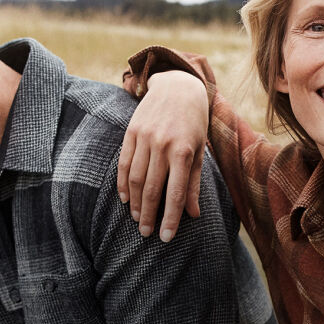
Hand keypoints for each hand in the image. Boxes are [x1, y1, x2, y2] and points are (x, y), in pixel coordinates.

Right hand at [118, 70, 208, 241]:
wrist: (177, 87)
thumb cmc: (194, 123)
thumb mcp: (199, 150)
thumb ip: (193, 182)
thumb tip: (193, 214)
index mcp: (183, 151)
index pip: (176, 193)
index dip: (170, 218)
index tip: (166, 237)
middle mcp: (162, 145)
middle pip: (152, 189)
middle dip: (149, 215)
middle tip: (147, 234)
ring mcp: (145, 137)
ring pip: (136, 179)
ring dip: (136, 203)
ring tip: (138, 219)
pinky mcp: (131, 132)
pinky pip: (124, 163)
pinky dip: (124, 184)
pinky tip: (126, 199)